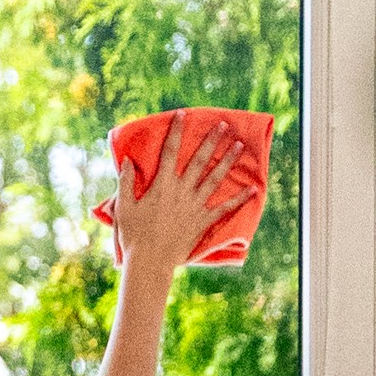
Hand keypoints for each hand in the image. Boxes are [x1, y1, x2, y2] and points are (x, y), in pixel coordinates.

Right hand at [115, 116, 247, 278]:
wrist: (149, 262)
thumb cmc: (133, 235)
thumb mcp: (124, 206)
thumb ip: (126, 182)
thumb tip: (126, 160)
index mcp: (162, 184)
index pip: (170, 151)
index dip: (176, 131)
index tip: (182, 114)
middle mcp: (181, 191)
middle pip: (199, 160)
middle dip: (211, 140)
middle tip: (224, 124)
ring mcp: (194, 206)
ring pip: (214, 179)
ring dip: (228, 161)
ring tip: (239, 145)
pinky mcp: (202, 222)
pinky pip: (224, 209)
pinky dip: (238, 199)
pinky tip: (252, 189)